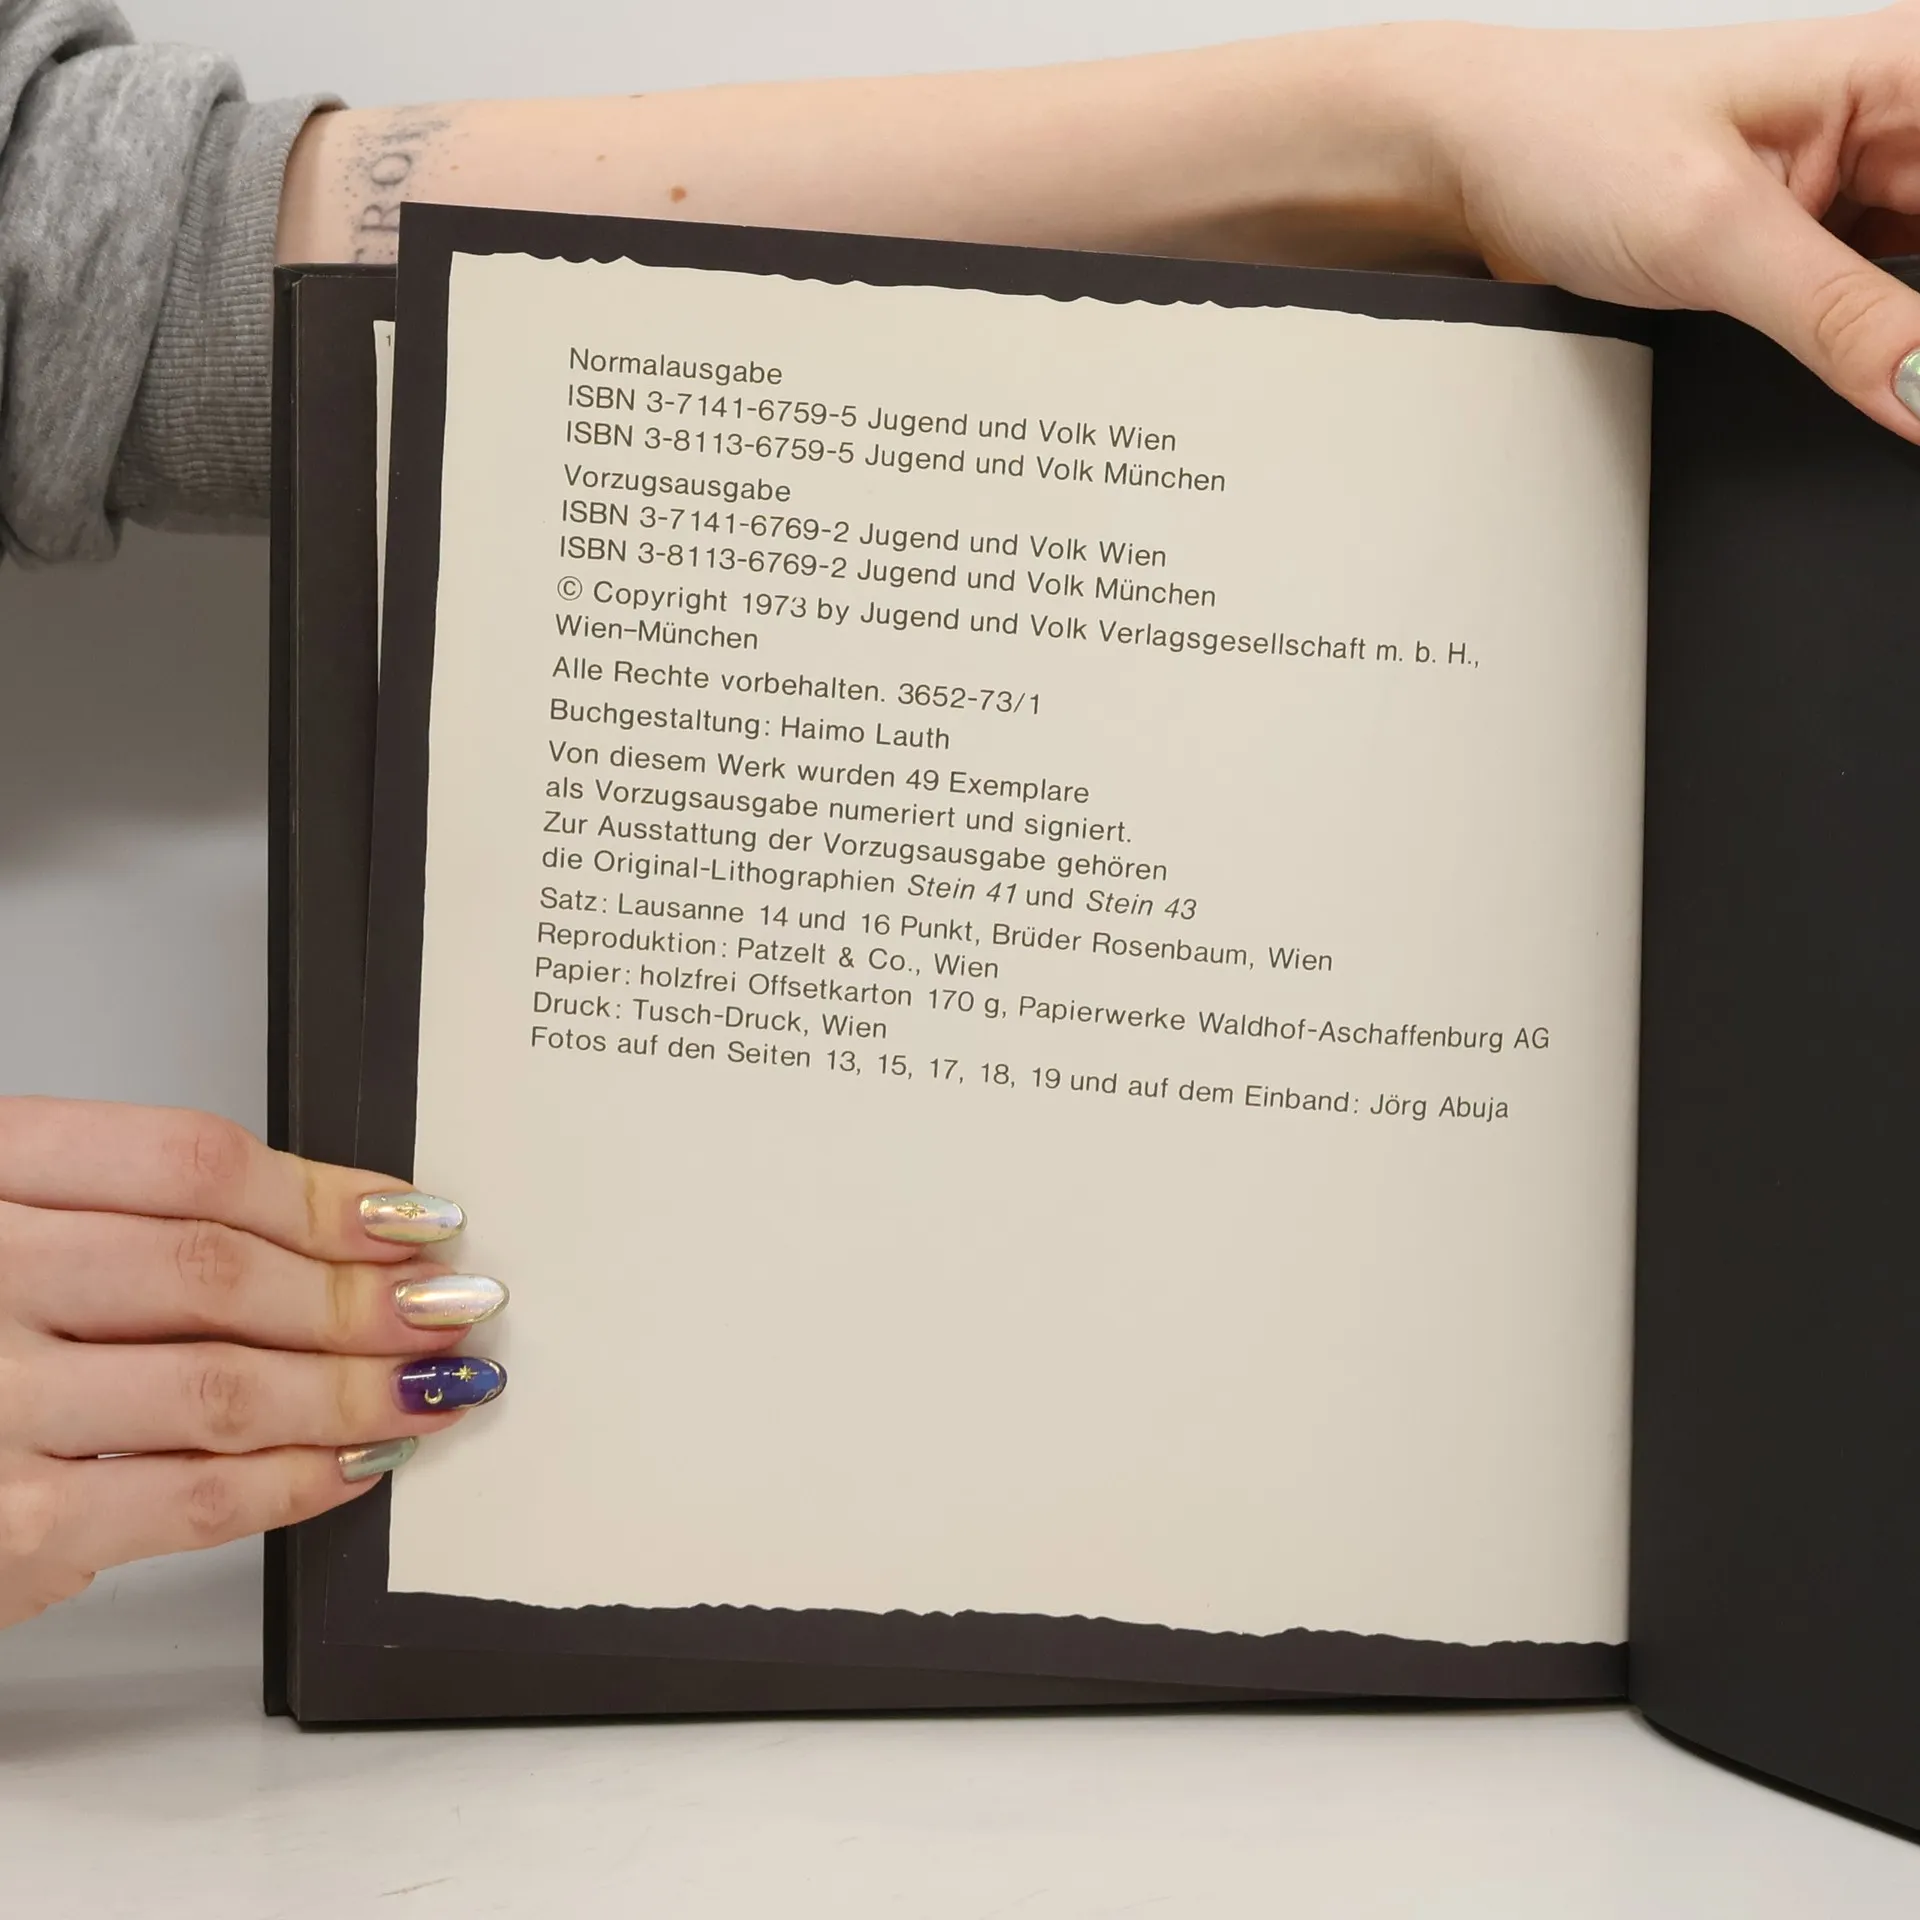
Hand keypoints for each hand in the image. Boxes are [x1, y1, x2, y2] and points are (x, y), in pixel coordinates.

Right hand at [0, 1097, 506, 1628]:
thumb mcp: (14, 1230)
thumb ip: (133, 1217)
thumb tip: (338, 1234)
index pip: (187, 1162)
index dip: (322, 1193)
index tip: (410, 1220)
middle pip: (214, 1273)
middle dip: (357, 1297)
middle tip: (448, 1307)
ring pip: (220, 1387)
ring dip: (353, 1389)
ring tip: (433, 1385)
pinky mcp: (7, 1526)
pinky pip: (190, 1500)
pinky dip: (296, 1482)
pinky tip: (357, 1461)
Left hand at [1411, 6, 1919, 438]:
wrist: (1475, 165)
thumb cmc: (1572, 140)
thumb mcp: (1714, 235)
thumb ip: (1838, 321)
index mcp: (1910, 69)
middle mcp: (1902, 119)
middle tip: (1893, 380)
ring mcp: (1865, 189)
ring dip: (1909, 349)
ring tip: (1874, 381)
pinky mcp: (1823, 248)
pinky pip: (1887, 313)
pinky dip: (1883, 357)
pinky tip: (1867, 383)